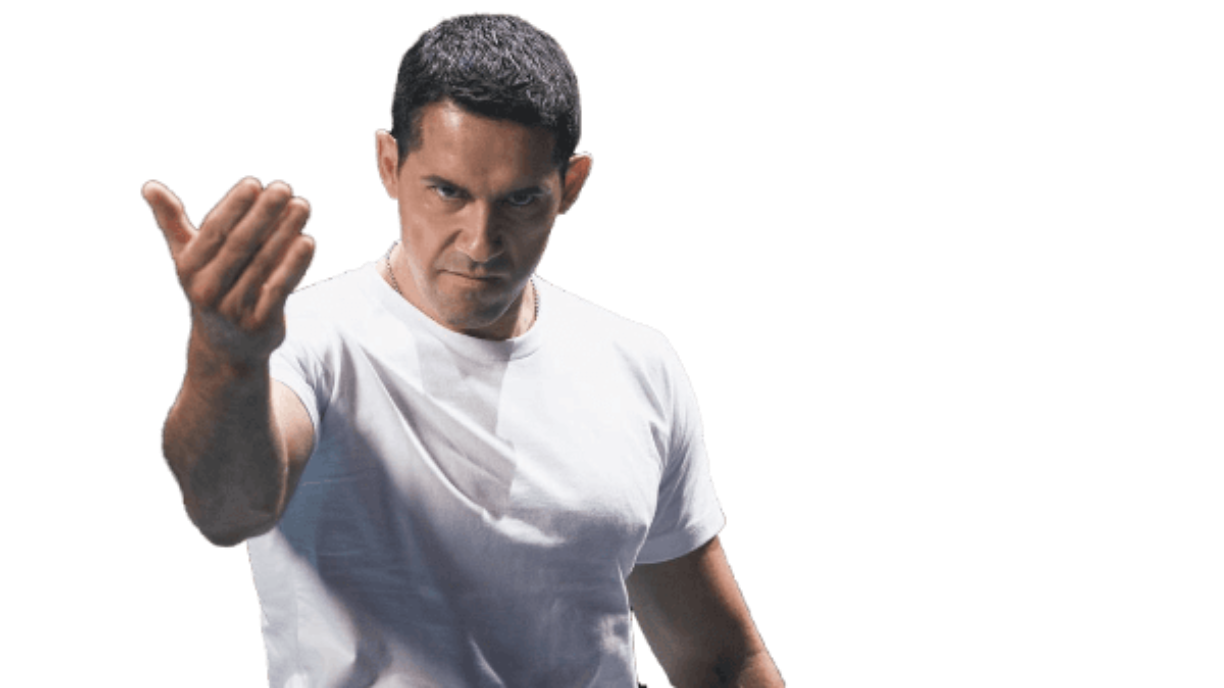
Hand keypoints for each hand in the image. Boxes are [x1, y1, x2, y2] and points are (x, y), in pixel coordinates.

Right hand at [142, 177, 316, 366]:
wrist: (228, 346)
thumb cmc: (211, 286)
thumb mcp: (189, 257)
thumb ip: (171, 221)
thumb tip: (149, 185)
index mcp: (190, 268)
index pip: (215, 232)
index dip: (235, 207)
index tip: (255, 183)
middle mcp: (208, 290)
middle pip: (240, 245)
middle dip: (263, 214)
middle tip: (283, 188)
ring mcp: (234, 309)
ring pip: (263, 264)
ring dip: (285, 232)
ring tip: (302, 205)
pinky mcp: (260, 323)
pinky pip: (279, 289)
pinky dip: (294, 265)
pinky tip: (308, 241)